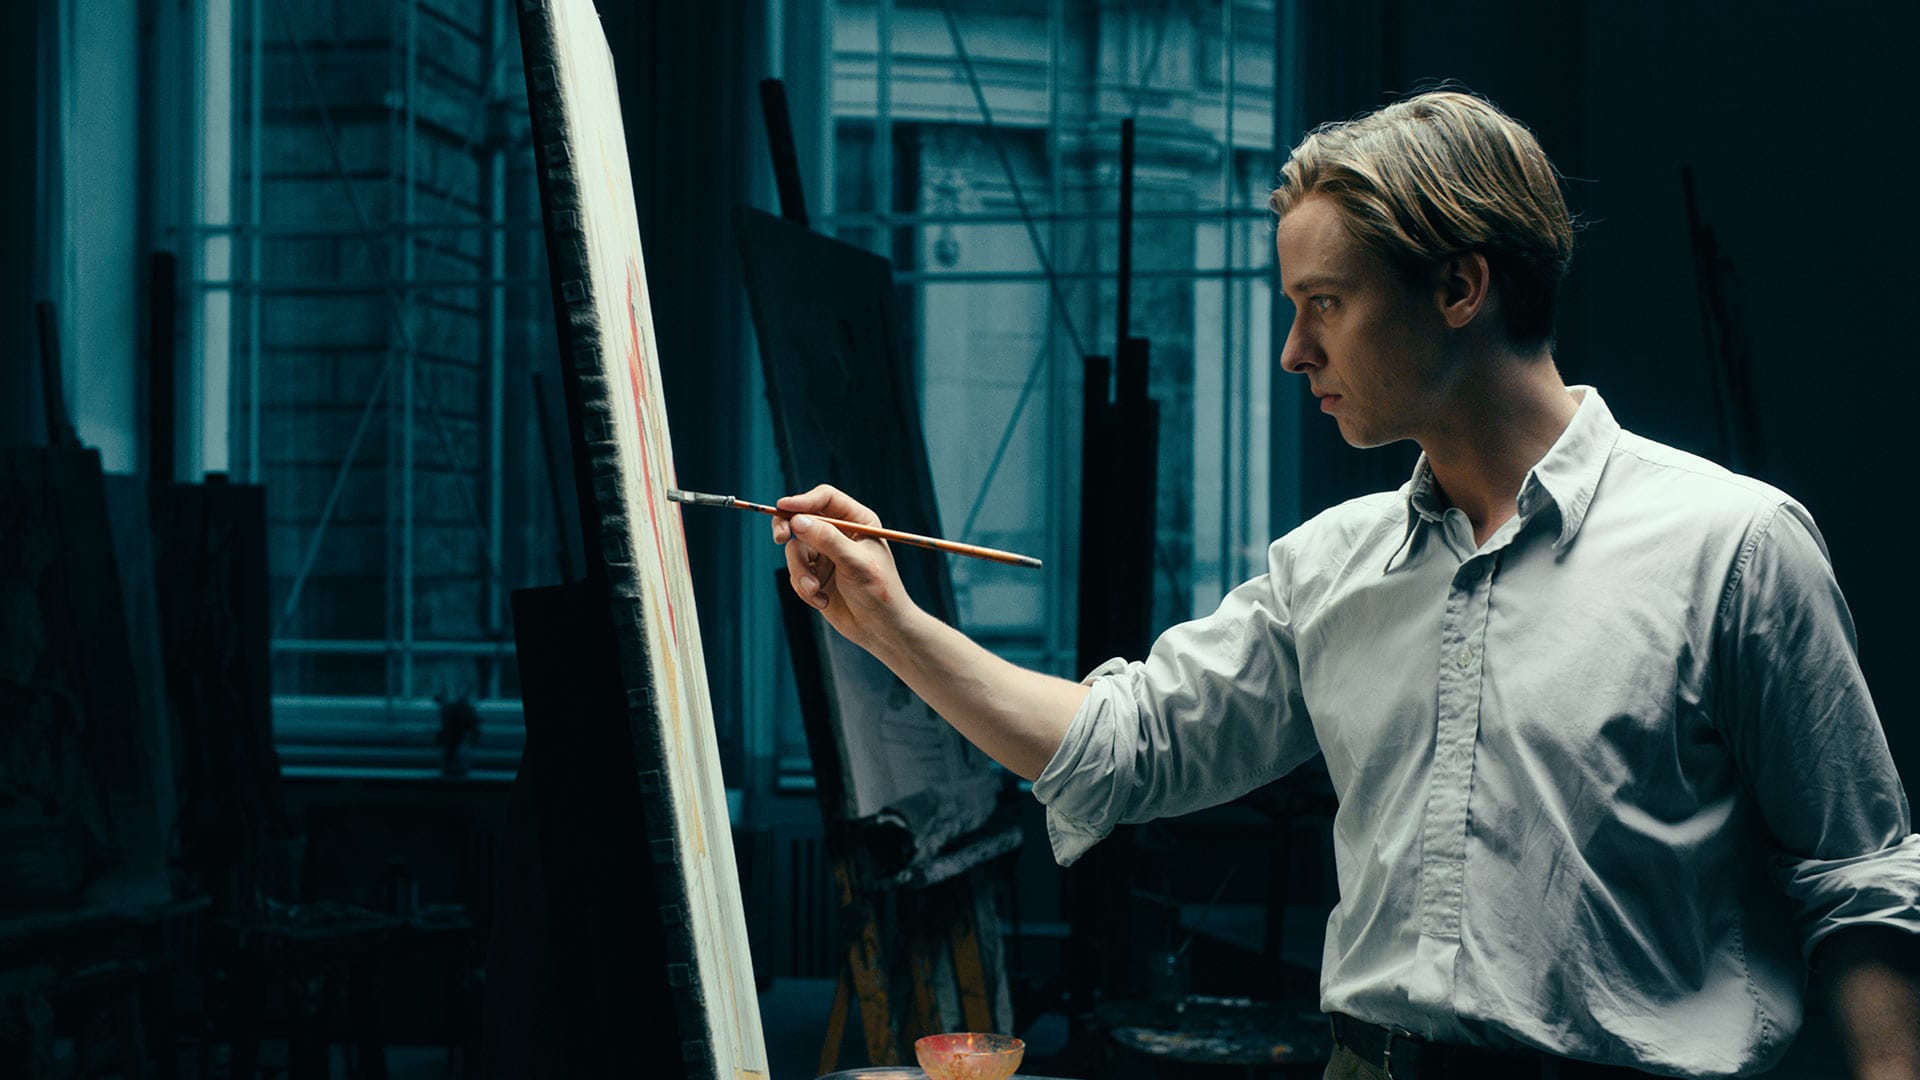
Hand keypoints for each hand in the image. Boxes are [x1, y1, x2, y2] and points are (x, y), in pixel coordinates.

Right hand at [772, 484, 919, 653]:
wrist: (881, 630)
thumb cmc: (879, 592)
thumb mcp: (855, 563)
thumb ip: (827, 540)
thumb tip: (797, 520)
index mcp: (857, 521)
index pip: (825, 499)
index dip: (803, 500)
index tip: (784, 507)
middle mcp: (839, 534)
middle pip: (802, 517)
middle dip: (787, 527)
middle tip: (780, 537)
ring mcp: (826, 554)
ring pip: (795, 550)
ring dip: (800, 572)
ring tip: (814, 590)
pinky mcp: (815, 575)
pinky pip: (796, 573)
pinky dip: (804, 588)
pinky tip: (822, 601)